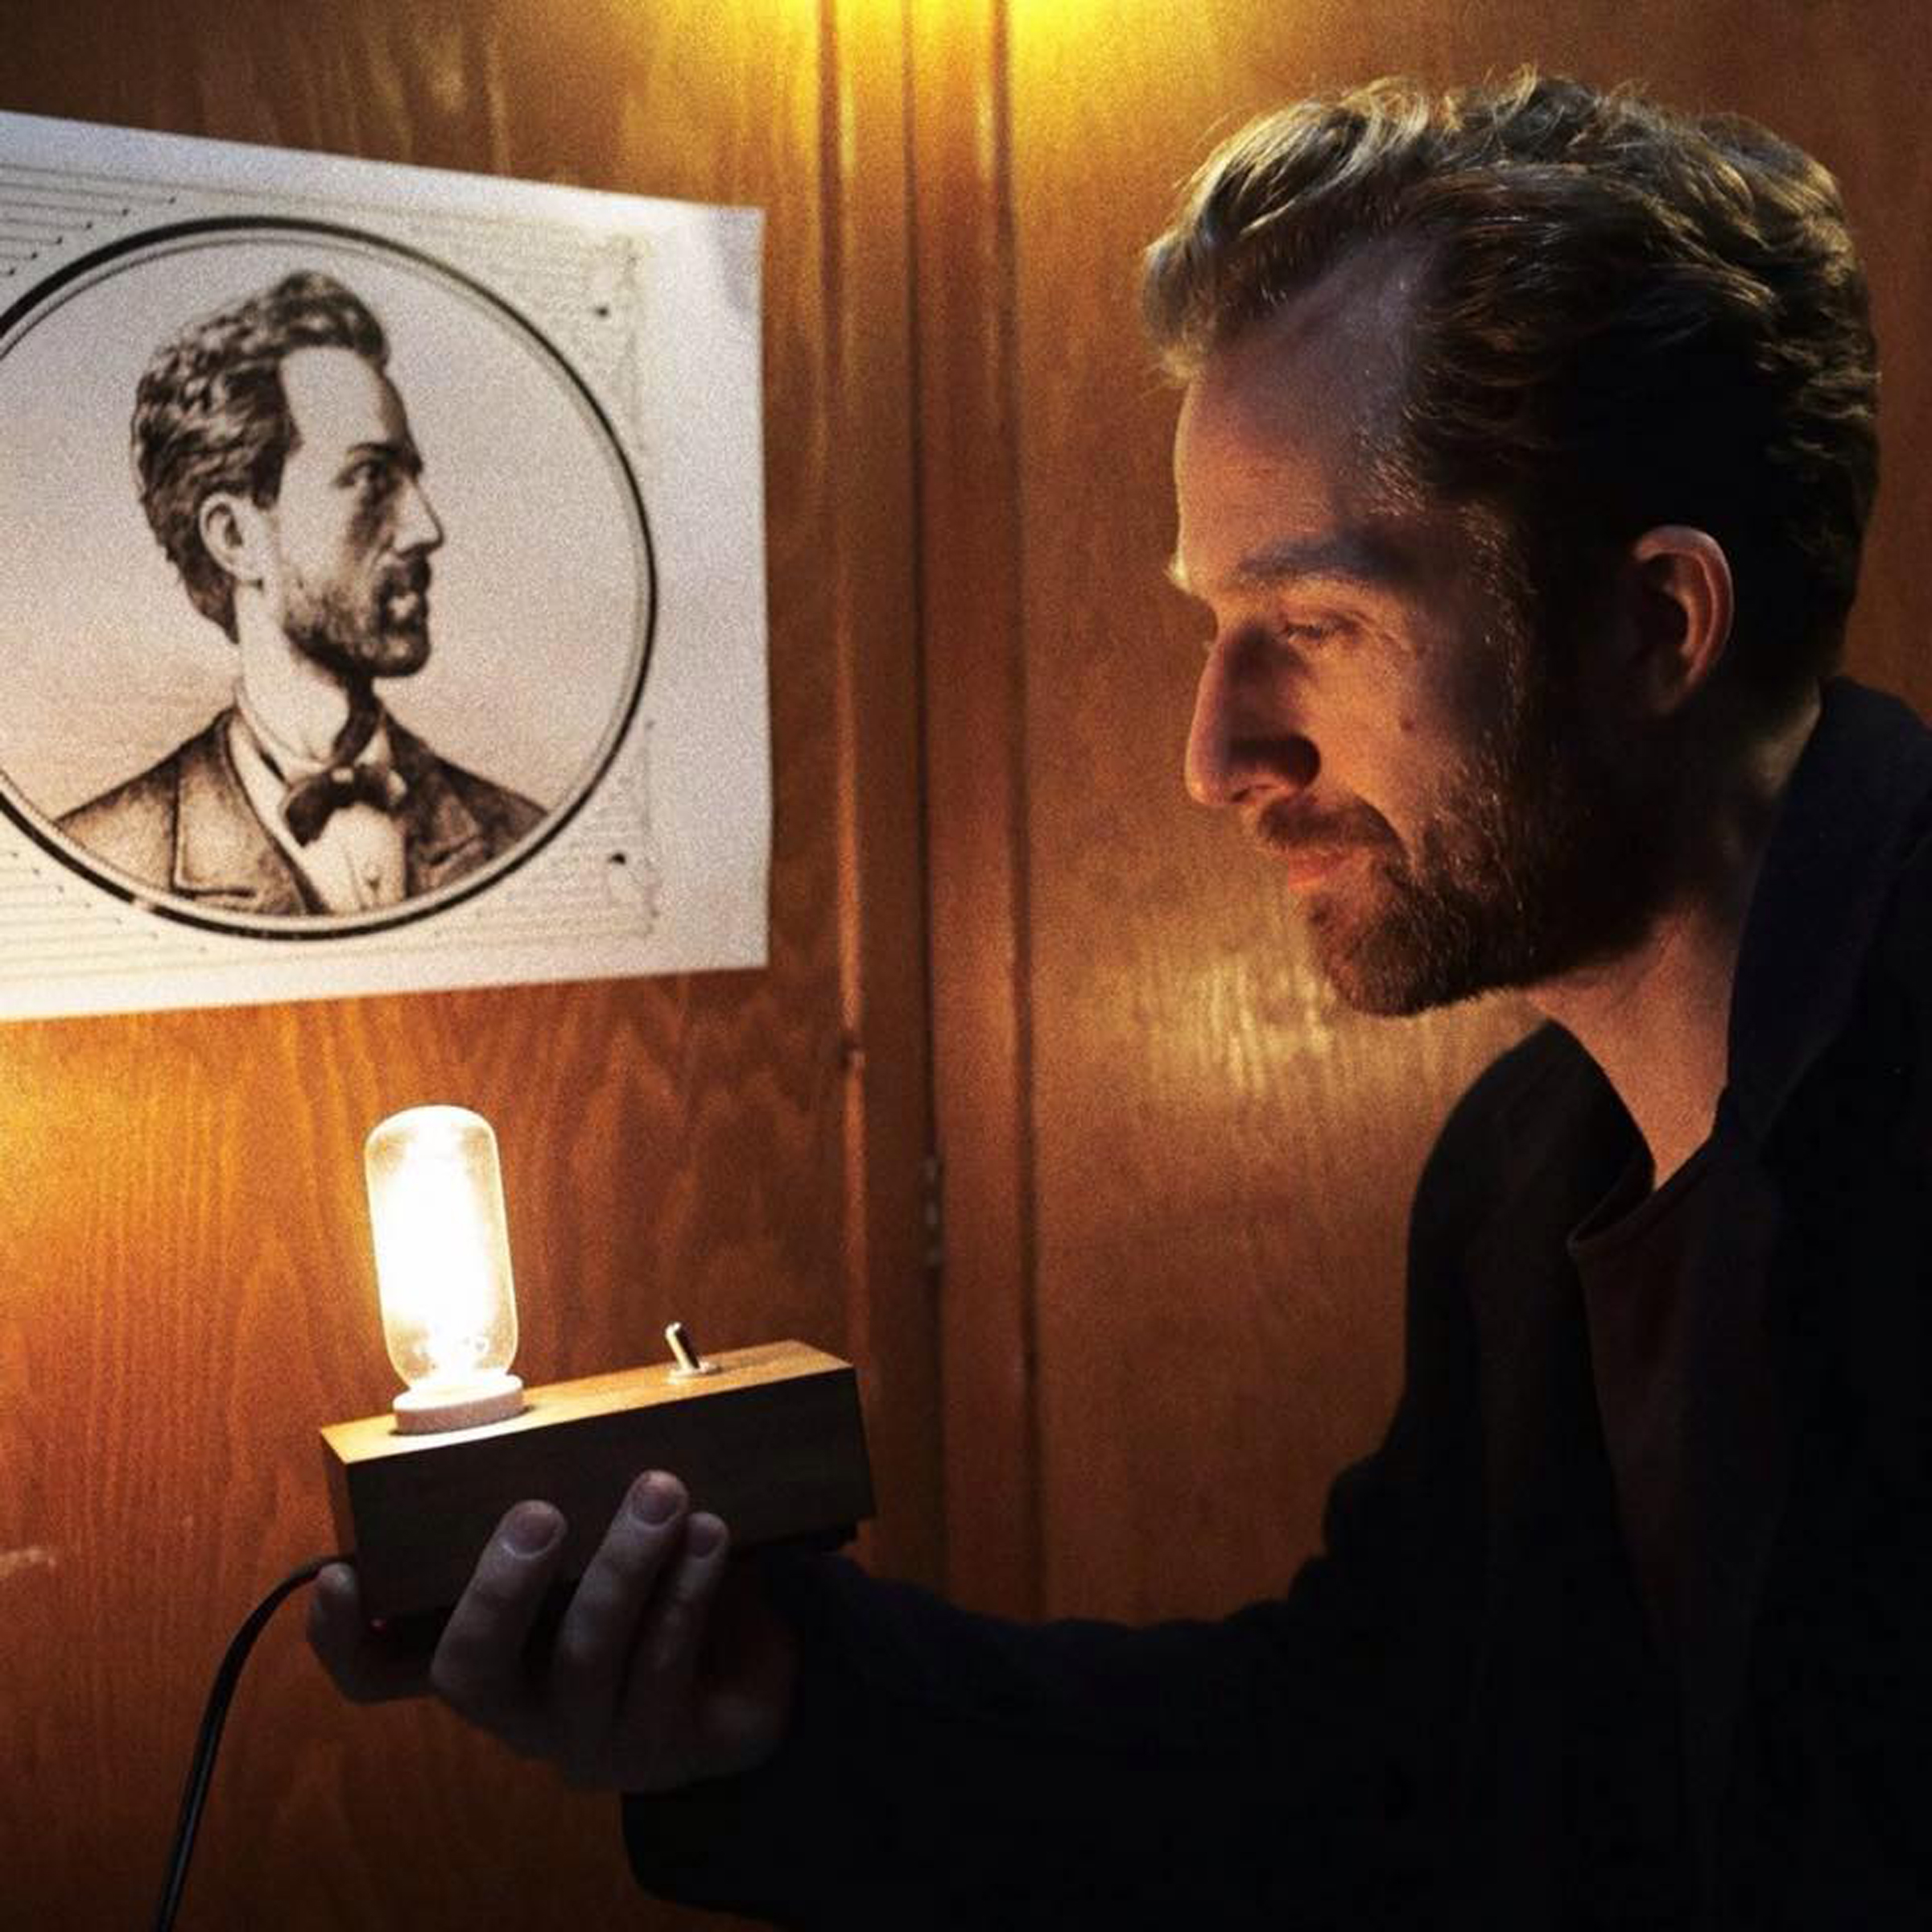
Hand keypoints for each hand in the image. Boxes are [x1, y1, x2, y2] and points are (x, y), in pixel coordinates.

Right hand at [307, 1472, 799, 1791]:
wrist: (746, 1675)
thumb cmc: (647, 1590)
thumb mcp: (590, 1546)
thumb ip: (554, 1496)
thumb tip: (534, 1401)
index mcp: (484, 1654)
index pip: (379, 1676)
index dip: (343, 1639)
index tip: (340, 1574)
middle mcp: (518, 1709)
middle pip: (471, 1671)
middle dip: (500, 1587)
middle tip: (539, 1511)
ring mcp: (587, 1737)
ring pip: (586, 1657)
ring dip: (624, 1564)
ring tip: (663, 1489)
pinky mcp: (663, 1745)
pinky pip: (665, 1666)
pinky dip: (686, 1591)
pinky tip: (710, 1534)